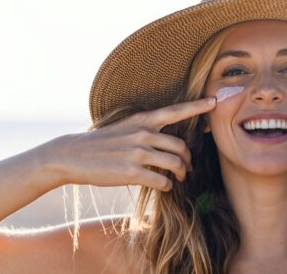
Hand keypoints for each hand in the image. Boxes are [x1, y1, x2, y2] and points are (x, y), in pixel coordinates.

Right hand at [41, 97, 215, 190]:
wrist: (72, 155)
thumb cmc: (102, 142)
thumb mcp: (125, 127)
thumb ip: (148, 130)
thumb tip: (170, 142)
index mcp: (142, 120)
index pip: (176, 110)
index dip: (197, 106)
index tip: (214, 101)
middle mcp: (143, 134)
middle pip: (181, 147)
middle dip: (188, 160)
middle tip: (187, 168)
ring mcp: (137, 153)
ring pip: (175, 164)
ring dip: (181, 174)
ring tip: (178, 178)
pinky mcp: (132, 173)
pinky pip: (162, 181)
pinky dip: (167, 185)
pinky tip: (164, 186)